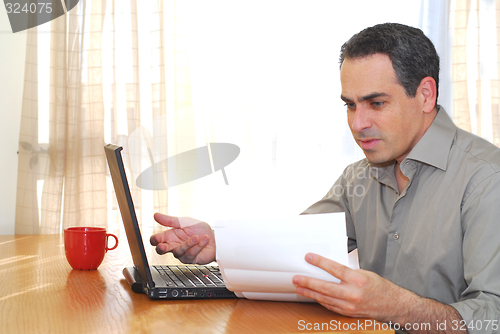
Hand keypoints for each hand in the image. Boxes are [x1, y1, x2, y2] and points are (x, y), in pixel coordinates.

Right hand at [150, 213, 215, 264]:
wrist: (215, 237)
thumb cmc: (200, 229)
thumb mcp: (184, 222)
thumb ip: (170, 220)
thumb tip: (156, 215)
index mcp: (170, 236)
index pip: (156, 240)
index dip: (155, 240)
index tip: (157, 238)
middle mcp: (174, 245)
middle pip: (161, 250)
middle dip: (161, 248)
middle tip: (163, 246)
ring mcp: (182, 254)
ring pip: (178, 252)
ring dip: (188, 244)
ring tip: (197, 237)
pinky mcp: (190, 259)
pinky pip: (190, 254)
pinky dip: (198, 246)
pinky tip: (203, 239)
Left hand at [292, 253, 408, 322]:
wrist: (392, 305)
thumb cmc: (379, 287)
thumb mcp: (365, 273)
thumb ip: (347, 272)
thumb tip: (329, 267)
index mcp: (358, 280)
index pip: (335, 269)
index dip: (320, 262)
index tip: (309, 257)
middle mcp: (353, 294)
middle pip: (325, 287)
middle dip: (308, 282)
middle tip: (296, 278)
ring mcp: (349, 305)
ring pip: (325, 298)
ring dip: (310, 293)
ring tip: (299, 288)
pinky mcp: (348, 312)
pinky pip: (330, 306)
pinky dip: (320, 300)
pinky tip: (312, 296)